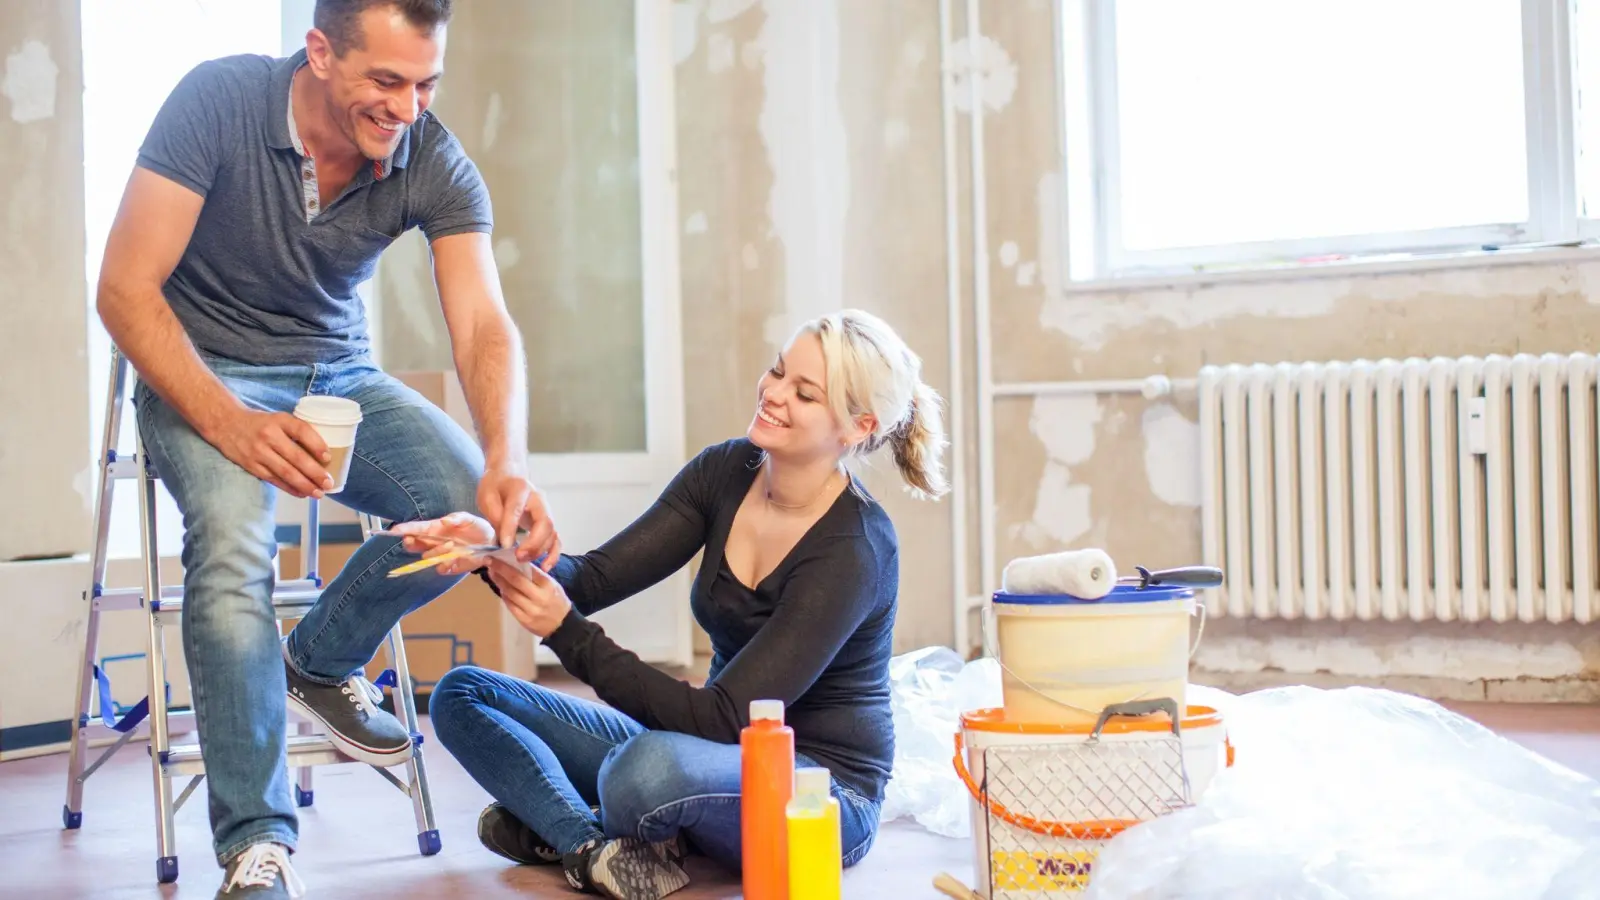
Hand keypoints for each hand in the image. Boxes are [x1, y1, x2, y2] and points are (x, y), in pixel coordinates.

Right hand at [208, 408, 331, 498]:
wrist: (225, 424)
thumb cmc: (259, 423)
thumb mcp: (278, 419)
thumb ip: (296, 432)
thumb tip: (322, 454)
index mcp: (279, 420)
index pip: (301, 431)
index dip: (317, 444)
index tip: (328, 457)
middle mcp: (269, 435)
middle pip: (296, 457)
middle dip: (315, 473)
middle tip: (328, 483)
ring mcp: (259, 452)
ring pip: (285, 472)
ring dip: (304, 485)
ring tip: (318, 493)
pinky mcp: (251, 465)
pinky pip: (274, 479)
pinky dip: (289, 488)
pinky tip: (302, 493)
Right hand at [389, 512, 496, 575]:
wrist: (491, 543)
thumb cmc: (476, 527)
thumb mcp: (469, 519)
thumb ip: (457, 518)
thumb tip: (444, 521)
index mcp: (436, 528)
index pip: (416, 529)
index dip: (404, 530)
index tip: (394, 531)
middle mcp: (434, 542)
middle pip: (414, 545)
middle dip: (410, 543)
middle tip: (412, 540)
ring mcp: (441, 555)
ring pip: (427, 557)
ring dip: (436, 551)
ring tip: (452, 545)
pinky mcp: (450, 566)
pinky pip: (441, 569)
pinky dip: (445, 565)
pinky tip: (454, 560)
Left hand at [477, 464, 560, 570]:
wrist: (508, 475)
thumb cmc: (495, 486)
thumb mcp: (487, 497)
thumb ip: (496, 516)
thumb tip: (504, 540)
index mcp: (520, 489)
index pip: (517, 509)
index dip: (511, 528)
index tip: (504, 545)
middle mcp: (539, 499)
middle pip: (545, 522)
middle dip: (534, 543)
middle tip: (518, 557)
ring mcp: (546, 510)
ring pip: (552, 532)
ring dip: (540, 550)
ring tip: (523, 562)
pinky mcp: (547, 522)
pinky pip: (555, 538)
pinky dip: (553, 553)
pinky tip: (545, 566)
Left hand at [486, 557, 572, 637]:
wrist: (563, 625)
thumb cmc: (557, 601)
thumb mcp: (552, 585)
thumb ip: (536, 575)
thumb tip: (515, 563)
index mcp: (547, 585)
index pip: (527, 570)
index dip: (510, 563)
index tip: (497, 556)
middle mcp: (539, 597)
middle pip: (516, 581)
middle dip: (500, 569)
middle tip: (489, 561)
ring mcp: (531, 610)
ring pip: (510, 593)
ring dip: (499, 582)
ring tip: (492, 573)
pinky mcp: (524, 620)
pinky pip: (510, 605)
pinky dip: (504, 595)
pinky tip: (501, 588)